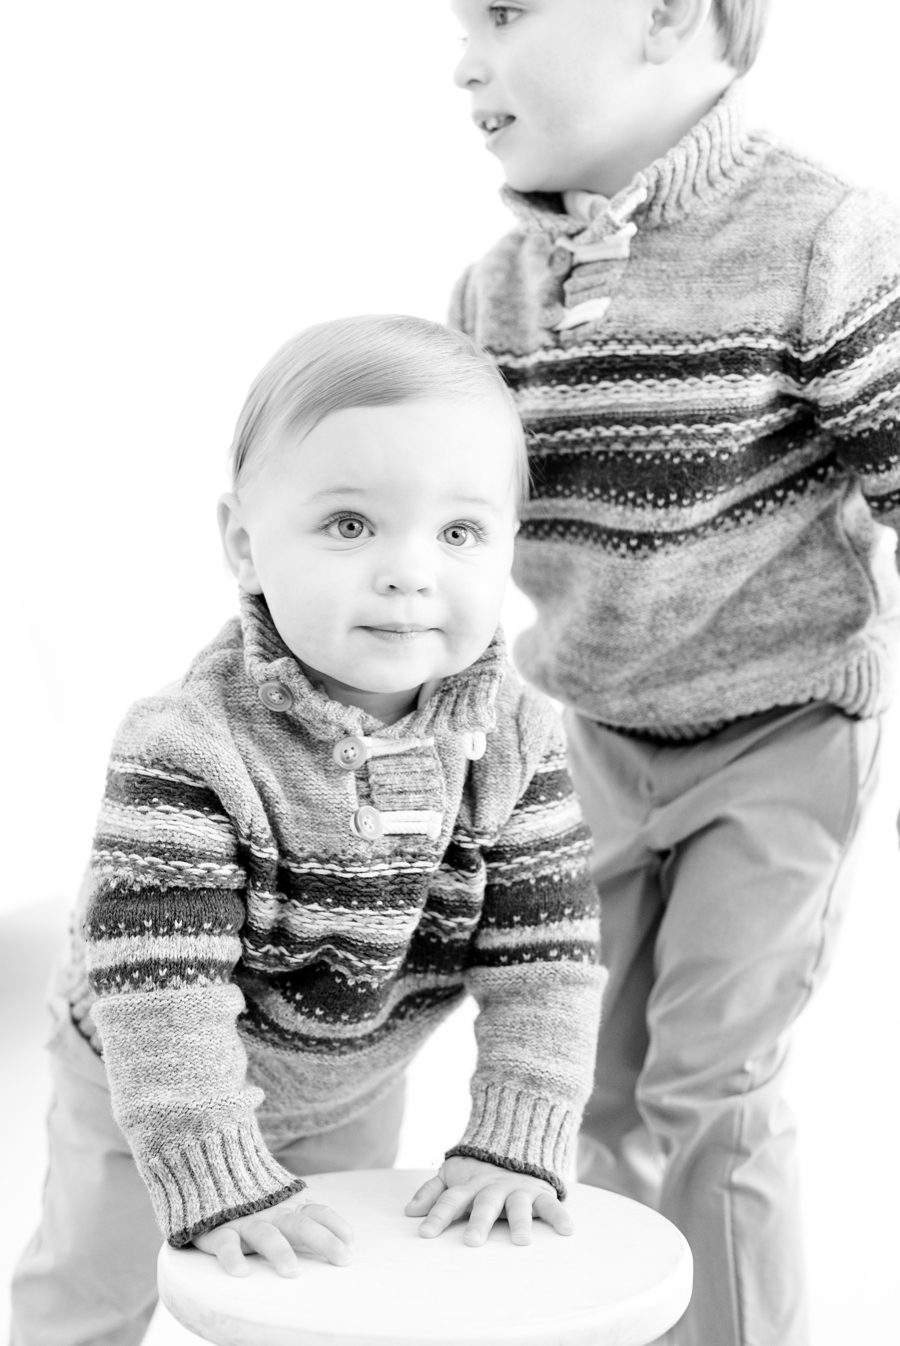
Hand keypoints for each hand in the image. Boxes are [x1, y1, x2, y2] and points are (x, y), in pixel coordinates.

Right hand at [193, 1190, 353, 1276]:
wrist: (208, 1179)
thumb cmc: (252, 1206)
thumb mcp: (282, 1210)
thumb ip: (305, 1222)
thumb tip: (344, 1246)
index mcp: (288, 1208)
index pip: (318, 1213)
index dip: (337, 1226)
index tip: (352, 1244)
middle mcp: (271, 1214)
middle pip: (301, 1224)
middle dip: (324, 1240)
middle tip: (343, 1259)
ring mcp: (246, 1222)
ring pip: (266, 1235)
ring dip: (280, 1251)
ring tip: (293, 1272)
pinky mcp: (219, 1232)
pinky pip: (226, 1245)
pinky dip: (232, 1258)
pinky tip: (240, 1272)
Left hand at [405, 1156, 572, 1246]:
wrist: (514, 1139)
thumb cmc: (478, 1170)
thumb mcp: (452, 1175)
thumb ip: (432, 1192)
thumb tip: (409, 1212)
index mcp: (469, 1185)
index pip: (449, 1201)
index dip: (436, 1216)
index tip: (424, 1234)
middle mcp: (492, 1188)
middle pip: (484, 1204)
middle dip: (478, 1222)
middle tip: (472, 1241)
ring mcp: (517, 1189)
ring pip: (518, 1205)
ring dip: (520, 1221)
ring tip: (521, 1240)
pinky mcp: (539, 1191)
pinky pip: (551, 1204)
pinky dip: (560, 1215)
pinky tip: (567, 1230)